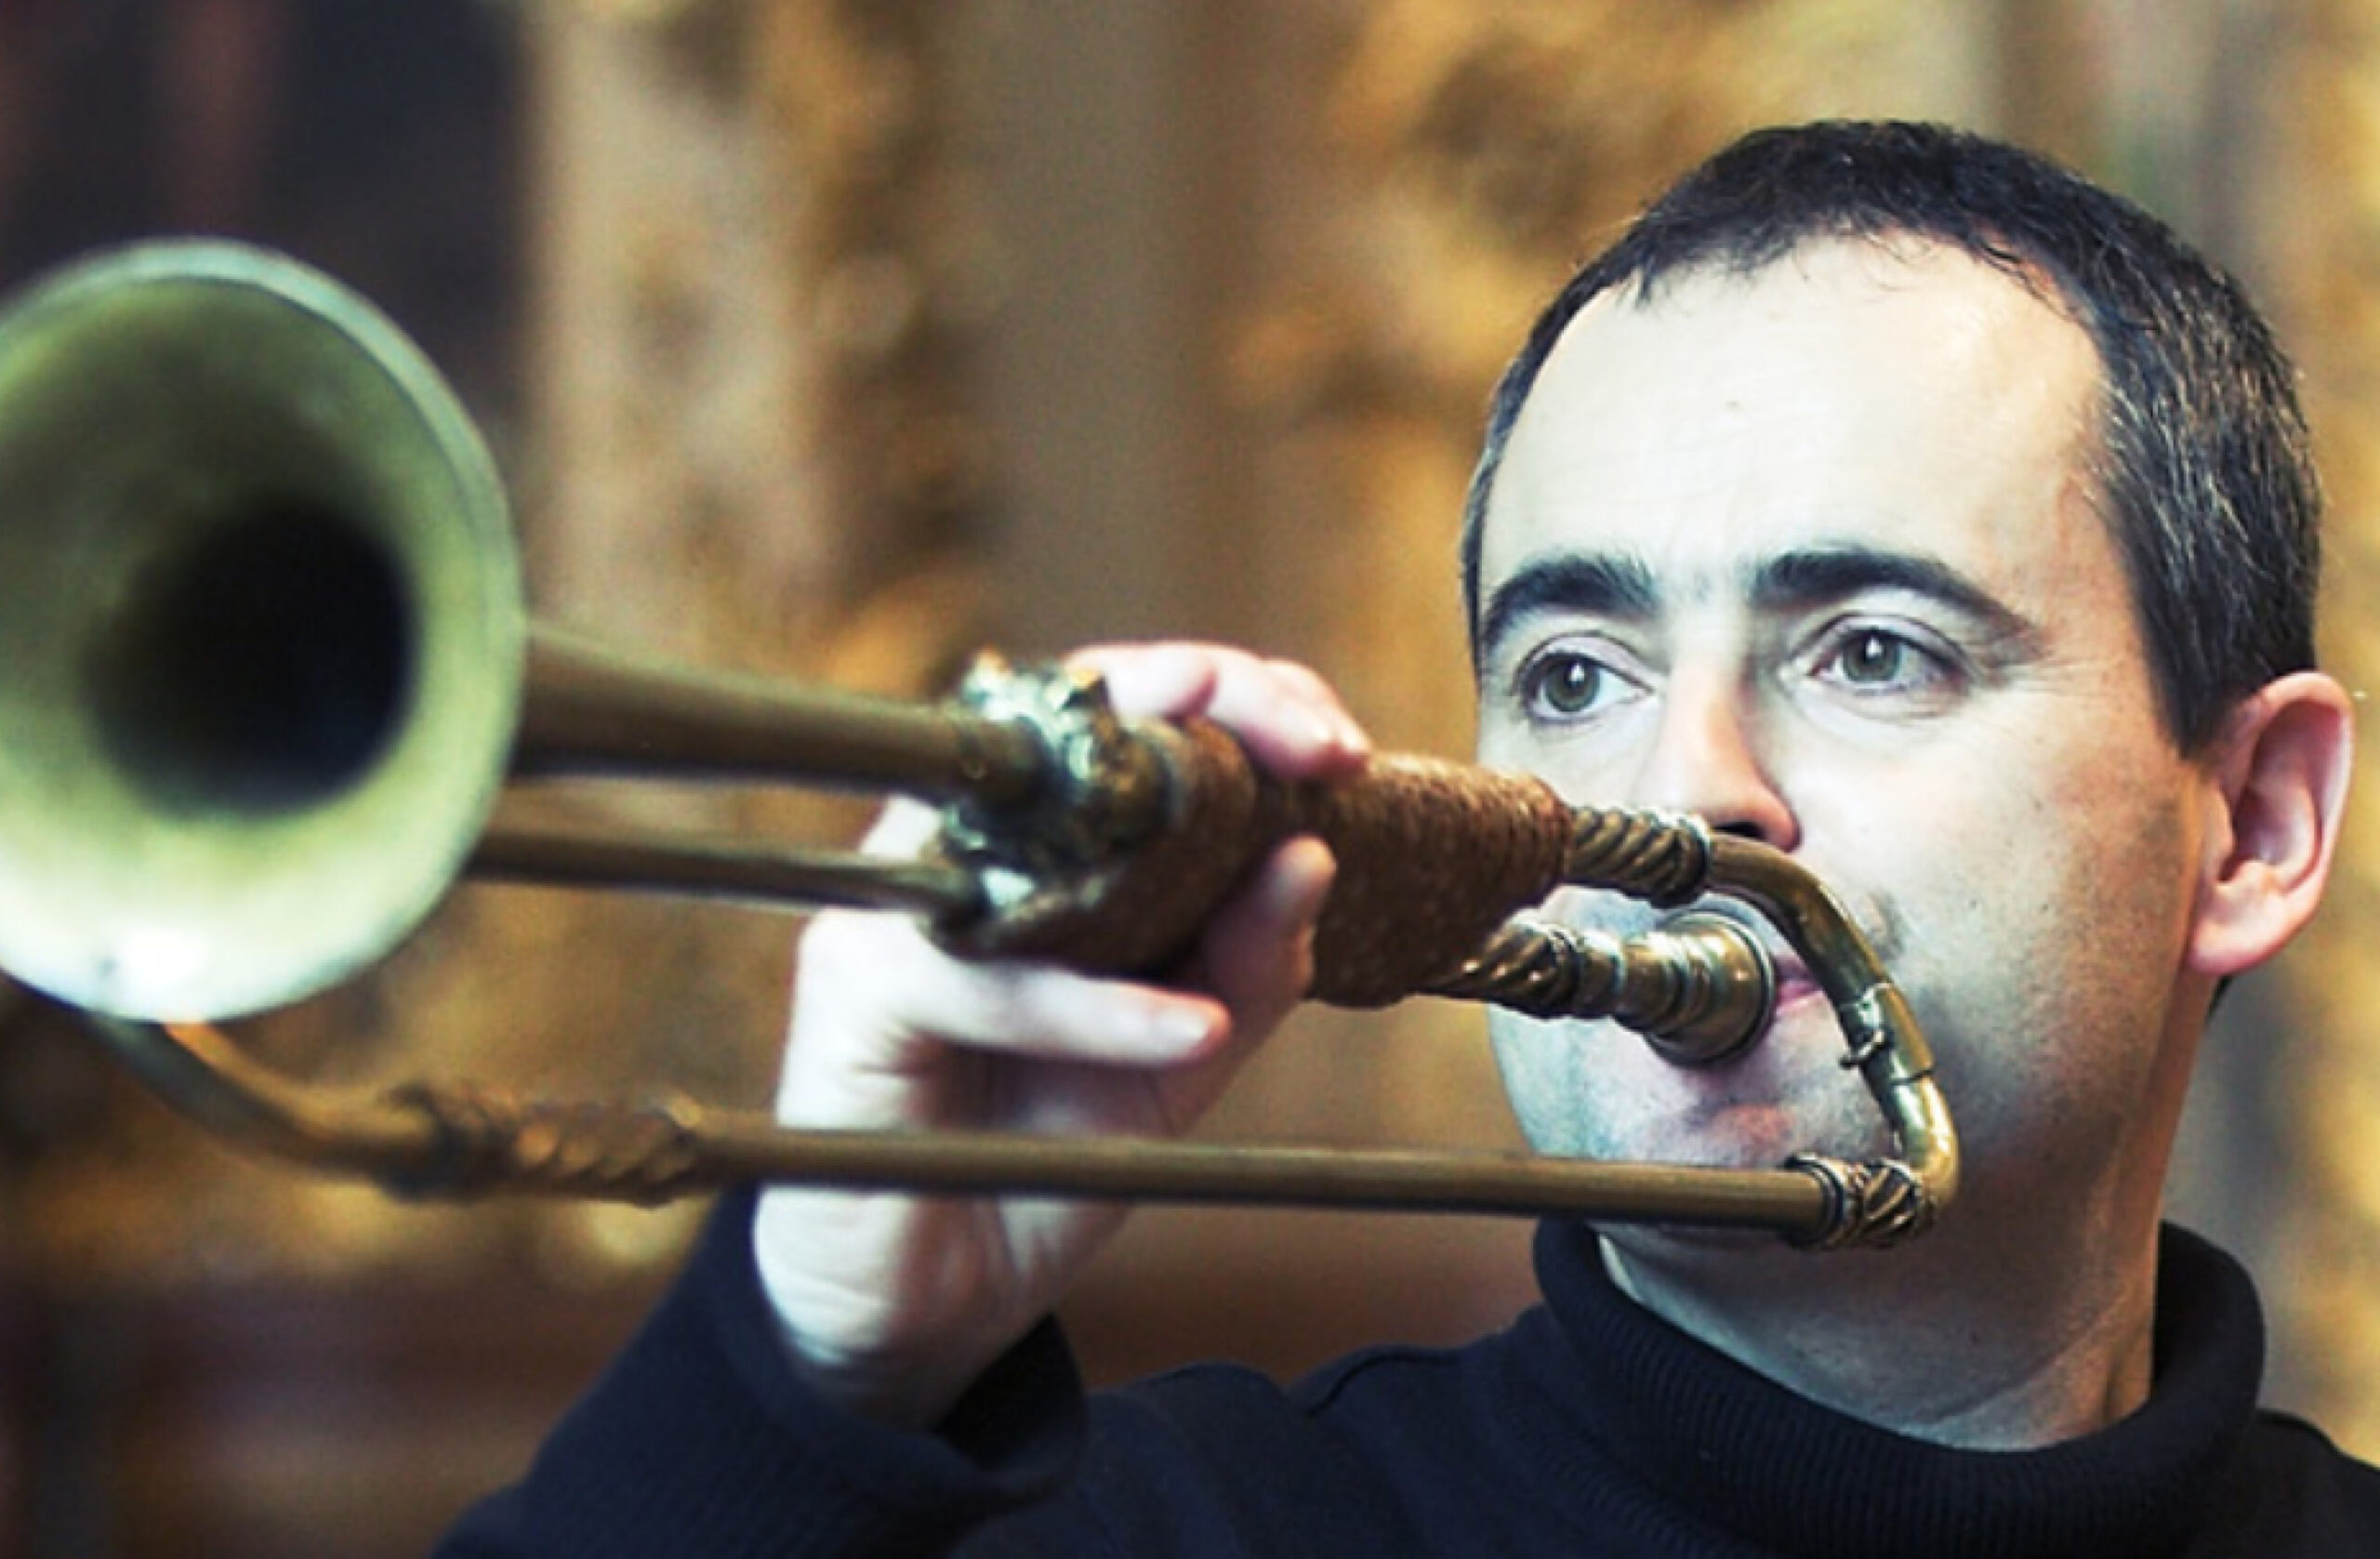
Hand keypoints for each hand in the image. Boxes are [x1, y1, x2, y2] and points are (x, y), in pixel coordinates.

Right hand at [751, 643, 1369, 1427]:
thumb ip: (1249, 961)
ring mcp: (902, 899)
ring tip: (1289, 869)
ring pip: (1035, 821)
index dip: (1238, 695)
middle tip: (1321, 753)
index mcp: (1044, 838)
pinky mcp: (853, 983)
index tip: (1343, 748)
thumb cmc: (1045, 1152)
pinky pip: (986, 978)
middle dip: (1214, 701)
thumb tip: (1315, 852)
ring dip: (1172, 832)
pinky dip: (1098, 1011)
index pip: (1132, 711)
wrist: (938, 1298)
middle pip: (1075, 709)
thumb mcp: (1184, 1056)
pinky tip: (1189, 1034)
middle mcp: (966, 841)